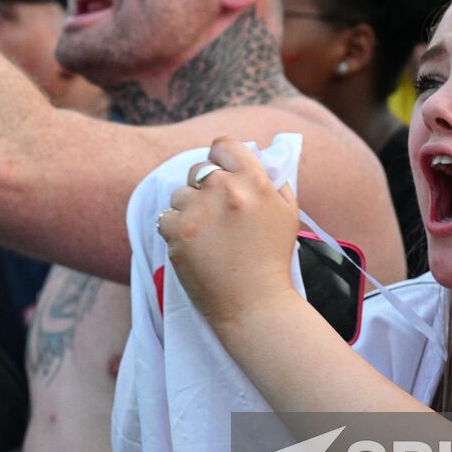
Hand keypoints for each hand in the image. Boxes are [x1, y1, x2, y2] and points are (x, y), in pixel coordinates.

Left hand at [155, 137, 299, 329]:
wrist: (255, 305)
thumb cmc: (273, 261)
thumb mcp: (287, 214)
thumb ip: (273, 182)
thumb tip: (257, 159)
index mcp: (255, 181)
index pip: (224, 145)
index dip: (220, 157)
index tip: (219, 170)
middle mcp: (226, 190)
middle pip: (198, 170)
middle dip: (202, 189)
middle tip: (214, 215)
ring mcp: (199, 211)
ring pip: (179, 195)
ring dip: (187, 211)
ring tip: (206, 237)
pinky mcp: (177, 233)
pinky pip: (165, 218)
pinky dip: (174, 232)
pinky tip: (194, 248)